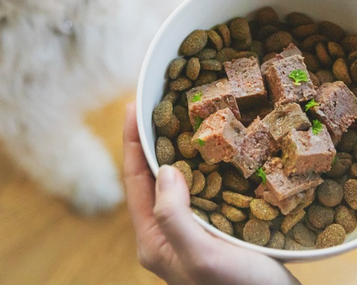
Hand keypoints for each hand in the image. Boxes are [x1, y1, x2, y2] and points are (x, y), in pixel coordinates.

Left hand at [122, 103, 300, 284]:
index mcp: (156, 239)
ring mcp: (195, 231)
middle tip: (165, 100)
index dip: (132, 140)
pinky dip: (211, 161)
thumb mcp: (202, 256)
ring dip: (185, 146)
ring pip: (184, 179)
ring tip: (191, 114)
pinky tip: (224, 145)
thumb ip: (175, 216)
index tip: (134, 105)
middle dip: (157, 137)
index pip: (136, 179)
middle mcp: (171, 234)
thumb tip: (165, 169)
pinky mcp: (220, 228)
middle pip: (155, 175)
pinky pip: (208, 186)